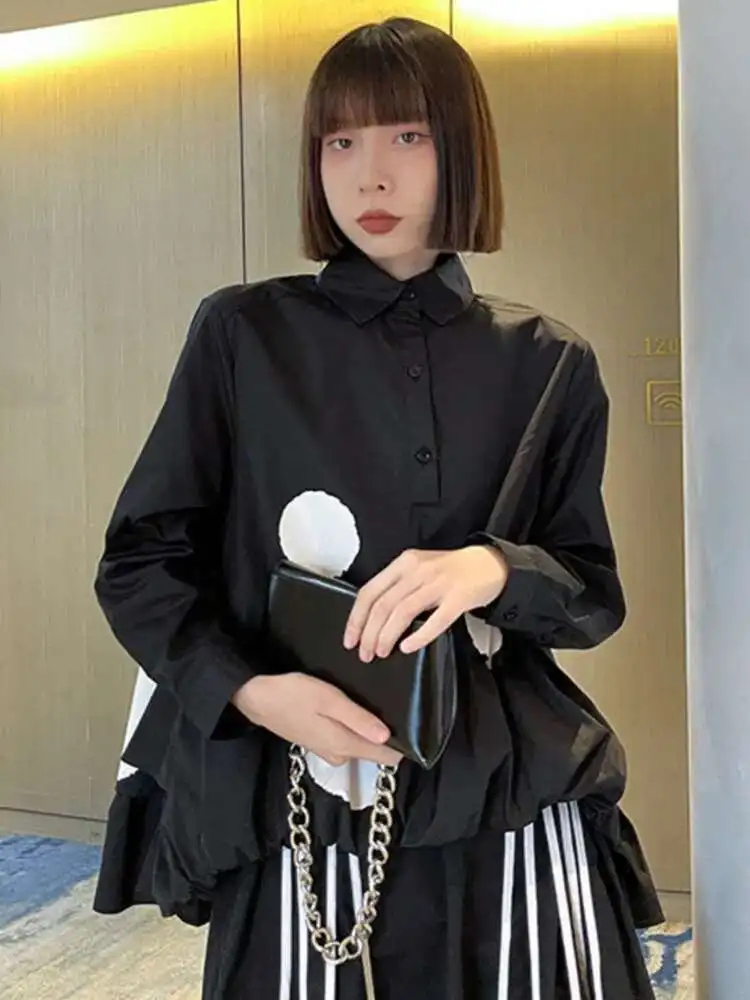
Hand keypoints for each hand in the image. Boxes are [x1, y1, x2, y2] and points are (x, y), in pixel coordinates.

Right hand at [232, 673, 402, 766]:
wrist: (258, 699)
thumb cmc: (293, 694)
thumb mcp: (329, 700)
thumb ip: (358, 719)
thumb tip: (387, 736)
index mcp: (344, 745)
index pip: (386, 757)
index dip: (402, 744)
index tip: (412, 726)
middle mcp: (339, 754)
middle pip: (375, 751)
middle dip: (385, 733)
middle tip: (388, 706)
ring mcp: (328, 751)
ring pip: (360, 744)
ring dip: (367, 729)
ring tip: (369, 703)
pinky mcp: (319, 743)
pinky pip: (346, 739)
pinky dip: (352, 728)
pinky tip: (348, 710)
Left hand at [343, 545, 508, 660]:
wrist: (489, 563)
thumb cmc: (450, 571)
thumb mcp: (419, 569)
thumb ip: (397, 586)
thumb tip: (371, 619)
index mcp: (404, 563)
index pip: (370, 591)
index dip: (356, 618)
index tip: (350, 640)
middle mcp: (417, 570)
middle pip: (383, 604)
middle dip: (369, 633)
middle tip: (365, 653)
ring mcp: (439, 583)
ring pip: (403, 611)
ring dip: (387, 636)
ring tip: (381, 653)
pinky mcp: (459, 597)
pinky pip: (435, 620)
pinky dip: (418, 636)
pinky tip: (408, 648)